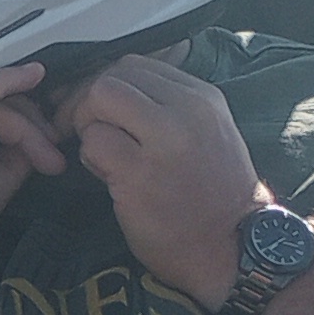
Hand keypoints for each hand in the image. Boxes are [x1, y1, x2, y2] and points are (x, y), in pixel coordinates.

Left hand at [59, 55, 266, 304]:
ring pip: (99, 99)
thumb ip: (169, 106)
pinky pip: (93, 143)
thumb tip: (114, 87)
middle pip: (113, 77)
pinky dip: (89, 157)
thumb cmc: (214, 197)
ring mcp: (164, 142)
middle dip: (86, 101)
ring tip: (102, 154)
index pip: (136, 65)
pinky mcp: (140, 175)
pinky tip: (107, 175)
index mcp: (203, 98)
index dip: (106, 84)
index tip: (98, 109)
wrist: (232, 249)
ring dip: (87, 126)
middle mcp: (186, 112)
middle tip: (80, 128)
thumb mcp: (208, 133)